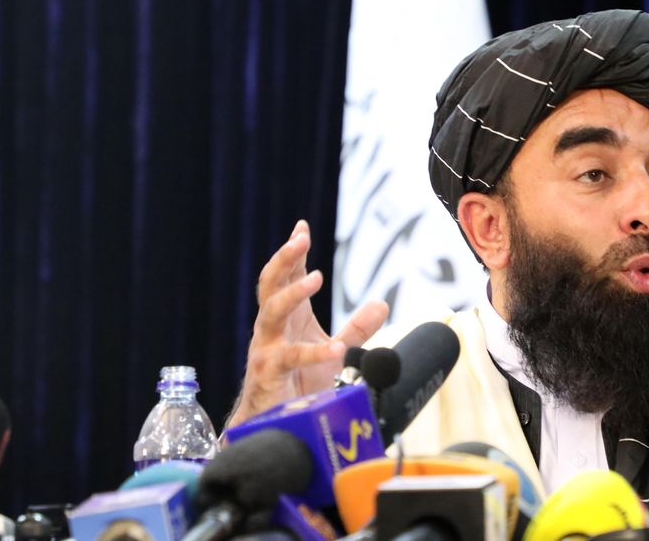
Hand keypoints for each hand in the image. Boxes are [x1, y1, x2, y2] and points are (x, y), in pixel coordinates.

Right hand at [226, 220, 387, 427]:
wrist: (276, 423)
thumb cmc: (301, 383)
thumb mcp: (335, 351)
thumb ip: (357, 327)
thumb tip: (382, 303)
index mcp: (287, 318)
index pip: (285, 276)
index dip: (292, 252)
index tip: (301, 226)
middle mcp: (272, 328)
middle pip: (270, 285)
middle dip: (284, 259)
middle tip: (300, 240)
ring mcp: (266, 348)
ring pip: (271, 312)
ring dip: (293, 293)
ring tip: (315, 277)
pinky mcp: (269, 373)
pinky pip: (290, 358)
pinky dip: (314, 353)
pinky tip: (336, 348)